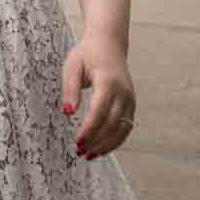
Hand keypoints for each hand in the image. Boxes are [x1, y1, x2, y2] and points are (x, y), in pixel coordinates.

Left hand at [61, 34, 135, 158]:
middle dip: (96, 140)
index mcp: (108, 82)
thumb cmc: (87, 55)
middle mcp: (123, 93)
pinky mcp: (131, 105)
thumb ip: (70, 89)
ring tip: (89, 155)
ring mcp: (130, 100)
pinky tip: (101, 148)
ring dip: (107, 145)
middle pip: (112, 124)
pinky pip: (126, 126)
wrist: (108, 44)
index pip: (100, 111)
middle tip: (79, 152)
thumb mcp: (72, 66)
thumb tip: (68, 112)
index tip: (77, 141)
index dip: (89, 129)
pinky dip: (115, 140)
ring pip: (122, 129)